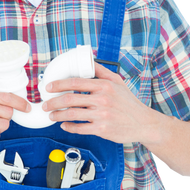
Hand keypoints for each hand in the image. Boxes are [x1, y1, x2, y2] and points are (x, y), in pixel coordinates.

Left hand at [42, 62, 158, 143]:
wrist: (143, 123)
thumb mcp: (118, 82)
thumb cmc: (129, 103)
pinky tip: (64, 125)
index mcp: (104, 86)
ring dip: (57, 115)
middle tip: (45, 105)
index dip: (58, 84)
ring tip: (52, 115)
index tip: (49, 87)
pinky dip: (69, 127)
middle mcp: (102, 100)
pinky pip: (79, 128)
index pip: (75, 82)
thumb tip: (89, 60)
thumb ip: (101, 71)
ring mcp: (102, 116)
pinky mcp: (102, 130)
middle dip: (53, 102)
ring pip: (72, 115)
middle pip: (70, 99)